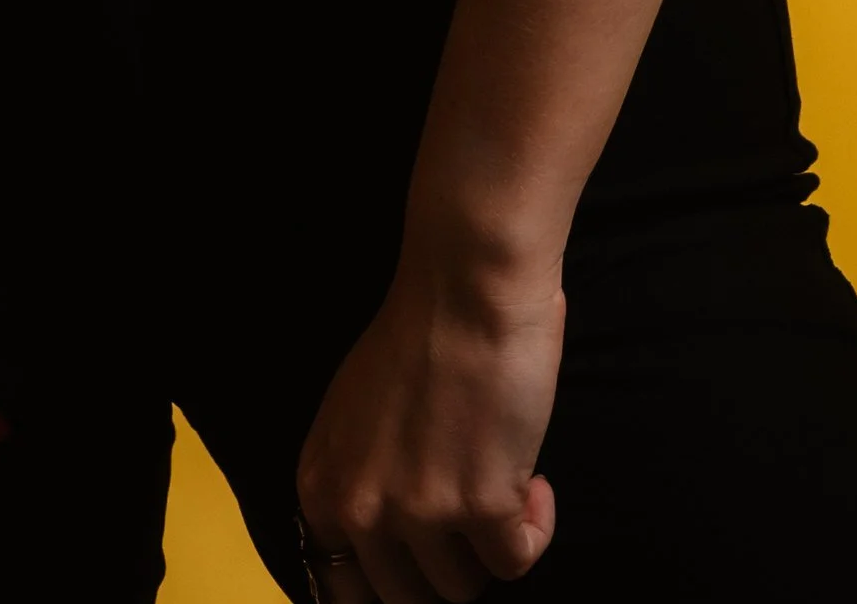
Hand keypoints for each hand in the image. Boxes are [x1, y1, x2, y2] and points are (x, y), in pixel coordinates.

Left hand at [294, 243, 562, 602]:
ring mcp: (420, 513)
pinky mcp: (482, 508)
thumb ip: (359, 478)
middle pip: (405, 600)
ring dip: (489, 543)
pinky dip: (533, 528)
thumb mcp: (355, 415)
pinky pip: (517, 562)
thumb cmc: (418, 330)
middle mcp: (361, 509)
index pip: (341, 591)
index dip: (390, 582)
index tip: (424, 562)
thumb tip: (388, 540)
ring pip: (462, 587)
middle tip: (468, 521)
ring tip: (501, 482)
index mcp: (322, 487)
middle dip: (443, 566)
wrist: (467, 284)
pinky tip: (533, 481)